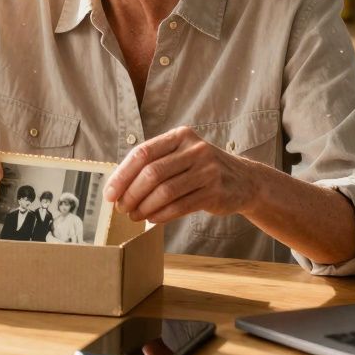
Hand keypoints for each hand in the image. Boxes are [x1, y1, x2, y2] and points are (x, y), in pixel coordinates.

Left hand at [104, 126, 256, 223]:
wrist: (244, 181)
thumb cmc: (201, 169)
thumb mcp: (182, 155)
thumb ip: (155, 163)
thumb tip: (119, 186)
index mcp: (180, 136)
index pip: (142, 154)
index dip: (122, 175)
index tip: (109, 194)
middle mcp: (194, 149)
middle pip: (152, 173)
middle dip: (131, 194)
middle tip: (122, 208)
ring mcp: (207, 170)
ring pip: (164, 191)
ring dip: (144, 207)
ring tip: (134, 216)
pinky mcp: (214, 192)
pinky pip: (180, 206)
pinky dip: (161, 215)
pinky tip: (152, 219)